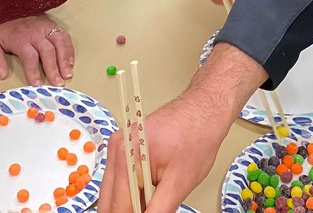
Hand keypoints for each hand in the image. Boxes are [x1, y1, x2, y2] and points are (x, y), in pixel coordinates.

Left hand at [0, 15, 74, 85]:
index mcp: (20, 38)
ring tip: (67, 74)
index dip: (34, 71)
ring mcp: (46, 27)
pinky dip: (69, 49)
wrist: (8, 5)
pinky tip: (71, 62)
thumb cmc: (2, 27)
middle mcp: (36, 32)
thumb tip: (2, 74)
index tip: (37, 84)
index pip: (30, 56)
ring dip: (65, 59)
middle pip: (48, 51)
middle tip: (57, 83)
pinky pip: (64, 36)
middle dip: (53, 68)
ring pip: (59, 43)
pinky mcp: (53, 25)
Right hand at [98, 49, 255, 212]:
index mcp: (127, 156)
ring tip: (153, 205)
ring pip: (112, 192)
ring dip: (129, 205)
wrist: (203, 110)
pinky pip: (120, 180)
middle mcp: (117, 148)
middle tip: (153, 210)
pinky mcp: (125, 147)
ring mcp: (119, 146)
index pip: (117, 208)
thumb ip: (158, 211)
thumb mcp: (180, 183)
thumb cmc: (197, 136)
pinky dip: (131, 193)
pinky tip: (149, 196)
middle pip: (109, 202)